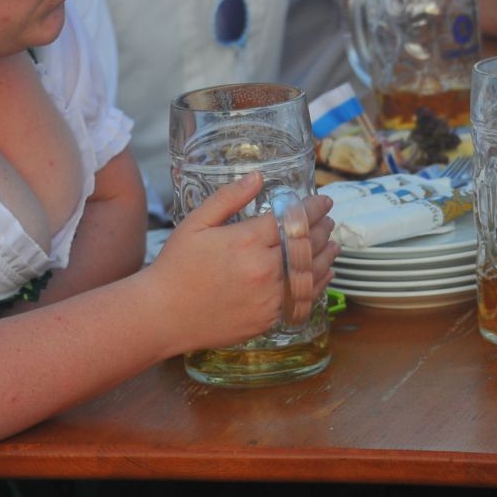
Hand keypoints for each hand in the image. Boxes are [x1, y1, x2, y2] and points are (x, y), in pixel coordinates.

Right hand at [148, 173, 335, 352]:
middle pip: (308, 245)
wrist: (162, 315)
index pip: (294, 219)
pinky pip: (302, 299)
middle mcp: (265, 269)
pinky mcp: (268, 319)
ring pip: (311, 273)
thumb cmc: (176, 265)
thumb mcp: (197, 223)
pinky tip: (322, 275)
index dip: (313, 208)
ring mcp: (269, 297)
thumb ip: (230, 198)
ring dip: (327, 255)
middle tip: (329, 219)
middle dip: (323, 229)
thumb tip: (259, 177)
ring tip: (334, 244)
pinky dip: (317, 284)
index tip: (324, 201)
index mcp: (248, 240)